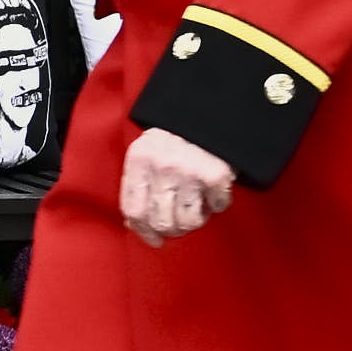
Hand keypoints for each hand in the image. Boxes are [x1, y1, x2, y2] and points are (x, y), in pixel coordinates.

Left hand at [119, 128, 238, 245]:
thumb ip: (140, 183)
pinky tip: (214, 193)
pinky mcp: (215, 174)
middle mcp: (161, 166)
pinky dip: (217, 205)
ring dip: (195, 219)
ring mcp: (188, 170)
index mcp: (139, 159)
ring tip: (198, 205)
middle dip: (172, 230)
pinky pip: (217, 207)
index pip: (134, 210)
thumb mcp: (148, 151)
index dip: (143, 231)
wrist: (211, 110)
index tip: (155, 239)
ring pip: (189, 222)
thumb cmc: (177, 136)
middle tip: (181, 224)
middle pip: (161, 221)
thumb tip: (135, 224)